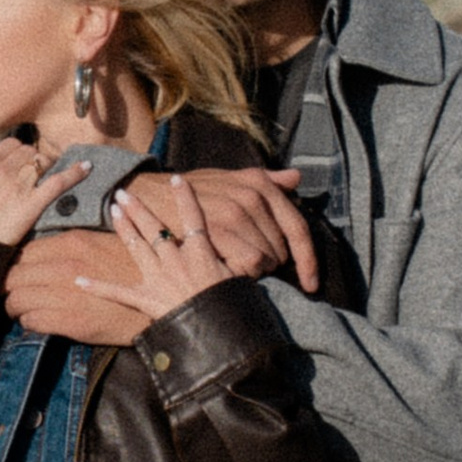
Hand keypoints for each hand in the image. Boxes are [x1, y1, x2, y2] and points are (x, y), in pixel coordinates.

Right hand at [0, 135, 88, 251]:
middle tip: (32, 173)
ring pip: (42, 162)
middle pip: (27, 152)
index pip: (9, 145)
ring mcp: (19, 186)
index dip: (15, 153)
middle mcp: (3, 169)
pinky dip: (75, 173)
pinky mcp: (31, 205)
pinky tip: (87, 167)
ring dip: (46, 166)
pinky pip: (58, 182)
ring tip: (49, 174)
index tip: (17, 163)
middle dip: (31, 159)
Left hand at [2, 235, 150, 345]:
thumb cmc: (133, 273)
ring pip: (16, 300)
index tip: (18, 275)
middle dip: (8, 287)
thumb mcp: (101, 246)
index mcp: (71, 243)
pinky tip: (39, 322)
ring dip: (16, 307)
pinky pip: (30, 321)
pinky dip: (29, 323)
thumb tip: (42, 254)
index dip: (16, 266)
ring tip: (23, 310)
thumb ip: (71, 247)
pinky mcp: (68, 320)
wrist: (161, 304)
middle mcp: (63, 265)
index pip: (23, 252)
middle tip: (13, 294)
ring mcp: (64, 293)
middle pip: (13, 275)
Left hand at [101, 174, 253, 320]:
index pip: (193, 217)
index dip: (185, 197)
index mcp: (200, 252)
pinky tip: (79, 280)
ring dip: (123, 227)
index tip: (175, 179)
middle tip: (124, 192)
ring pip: (137, 246)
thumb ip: (237, 263)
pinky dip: (98, 287)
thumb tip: (252, 254)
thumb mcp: (241, 280)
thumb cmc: (232, 307)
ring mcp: (158, 277)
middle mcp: (176, 259)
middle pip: (154, 227)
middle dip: (139, 208)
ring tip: (112, 210)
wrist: (217, 332)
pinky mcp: (146, 299)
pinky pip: (118, 292)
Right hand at [124, 164, 320, 293]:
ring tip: (232, 263)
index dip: (309, 260)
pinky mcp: (218, 232)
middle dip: (271, 263)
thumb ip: (266, 179)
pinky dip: (242, 273)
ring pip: (266, 260)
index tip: (312, 283)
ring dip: (254, 270)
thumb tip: (296, 177)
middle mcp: (252, 196)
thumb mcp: (230, 178)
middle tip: (246, 264)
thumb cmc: (193, 192)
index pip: (298, 228)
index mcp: (259, 184)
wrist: (150, 195)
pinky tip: (225, 268)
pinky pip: (249, 264)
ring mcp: (235, 213)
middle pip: (282, 250)